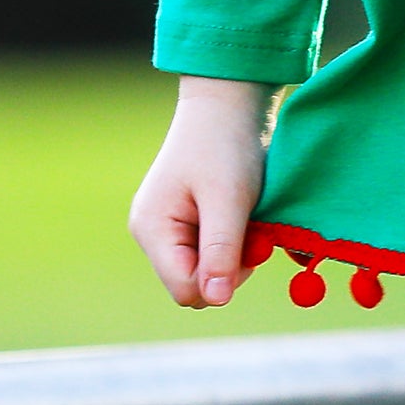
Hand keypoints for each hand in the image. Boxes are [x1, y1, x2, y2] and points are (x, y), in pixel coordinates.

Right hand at [129, 78, 272, 308]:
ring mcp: (169, 230)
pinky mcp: (188, 224)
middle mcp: (154, 235)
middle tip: (251, 229)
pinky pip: (212, 253)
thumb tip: (216, 301)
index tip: (248, 246)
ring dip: (235, 252)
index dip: (222, 279)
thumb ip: (220, 251)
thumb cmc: (226, 145)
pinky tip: (242, 214)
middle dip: (229, 267)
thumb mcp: (228, 199)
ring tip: (246, 215)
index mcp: (153, 230)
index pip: (186, 290)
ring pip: (207, 271)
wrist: (228, 103)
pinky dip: (234, 241)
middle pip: (195, 284)